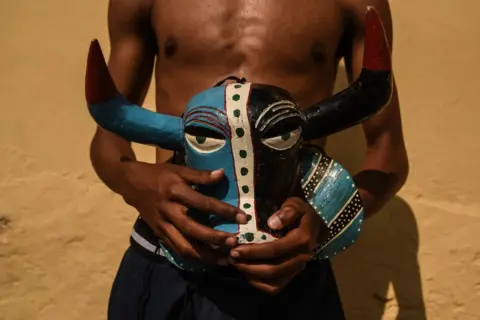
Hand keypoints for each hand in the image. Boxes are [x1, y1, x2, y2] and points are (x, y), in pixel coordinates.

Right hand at [119, 160, 247, 264]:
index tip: (242, 217)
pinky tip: (208, 261)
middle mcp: (169, 211)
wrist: (131, 183)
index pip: (203, 203)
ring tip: (225, 259)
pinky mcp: (160, 234)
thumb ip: (200, 175)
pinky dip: (193, 257)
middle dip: (215, 239)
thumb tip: (222, 174)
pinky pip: (177, 250)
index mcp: (175, 192)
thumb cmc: (158, 175)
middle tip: (234, 242)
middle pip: (193, 230)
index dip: (224, 211)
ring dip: (205, 256)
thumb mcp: (178, 169)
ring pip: (184, 246)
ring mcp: (163, 226)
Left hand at [228, 197, 326, 293]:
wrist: (314, 224)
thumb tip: (272, 223)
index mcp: (301, 240)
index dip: (254, 252)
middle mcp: (301, 258)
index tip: (235, 249)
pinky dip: (260, 284)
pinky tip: (247, 273)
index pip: (275, 250)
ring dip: (252, 276)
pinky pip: (276, 286)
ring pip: (274, 281)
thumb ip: (286, 212)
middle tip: (232, 258)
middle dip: (249, 265)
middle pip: (273, 269)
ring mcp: (298, 268)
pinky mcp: (293, 274)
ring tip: (237, 265)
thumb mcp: (295, 204)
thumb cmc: (301, 212)